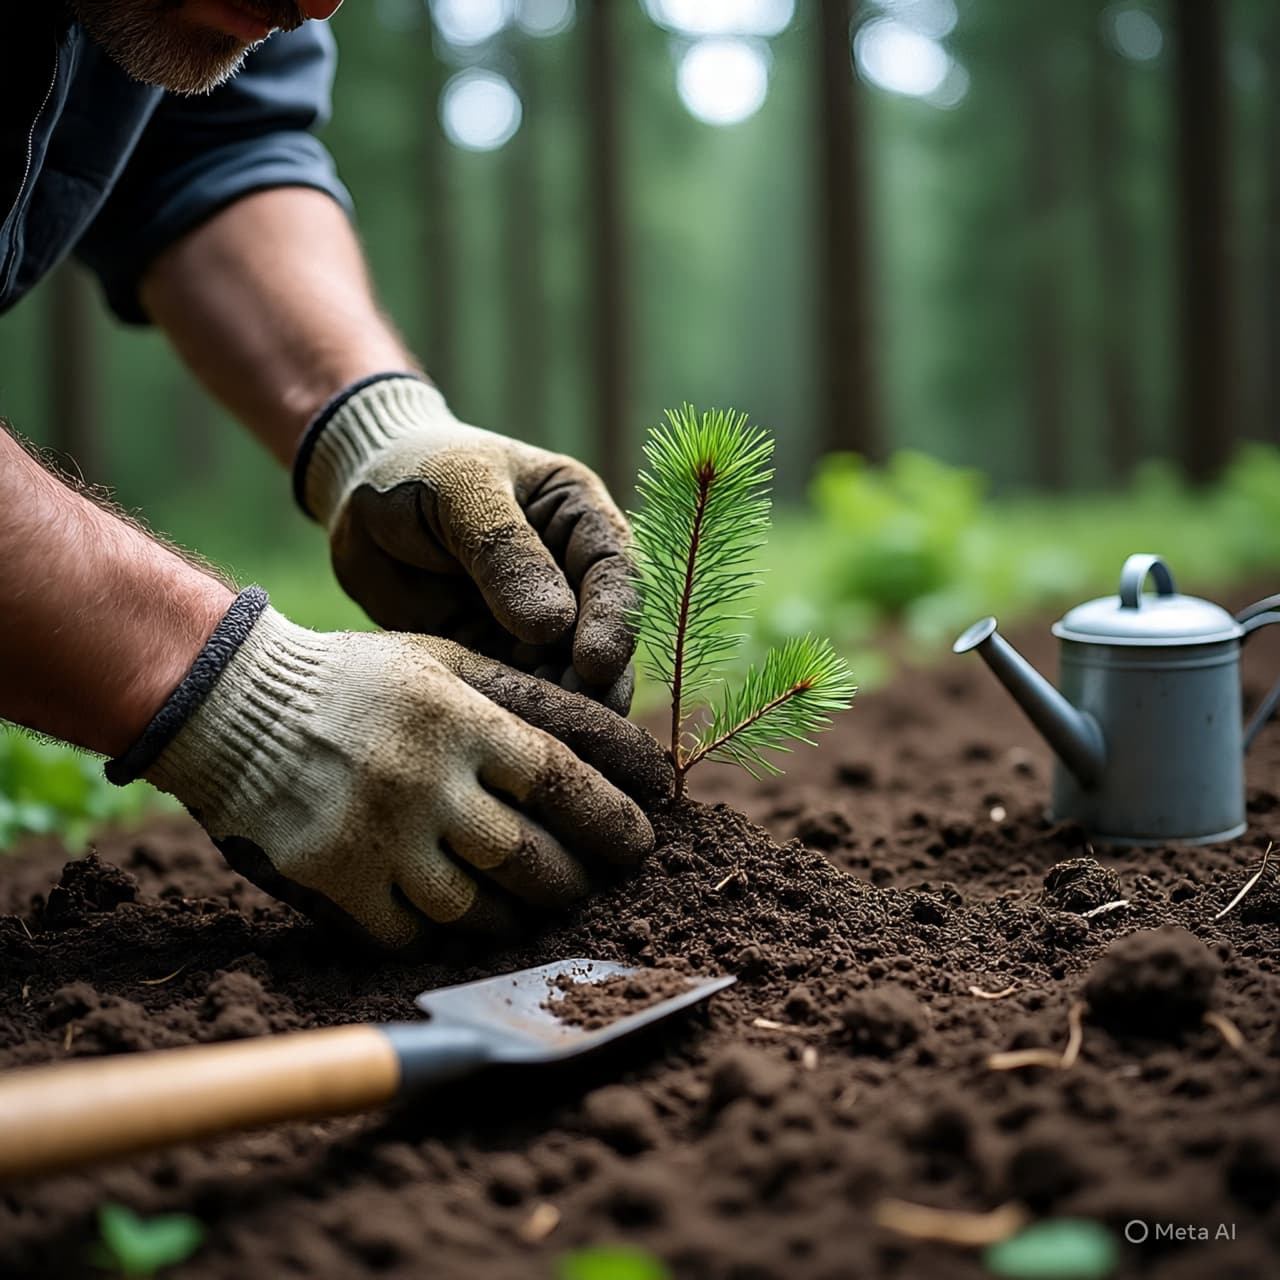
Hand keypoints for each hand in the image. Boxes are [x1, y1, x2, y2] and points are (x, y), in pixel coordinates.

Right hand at [112, 592, 669, 948]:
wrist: (236, 706)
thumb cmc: (362, 682)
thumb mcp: (448, 663)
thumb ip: (531, 702)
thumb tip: (622, 750)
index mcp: (459, 719)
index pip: (561, 779)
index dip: (612, 818)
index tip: (641, 843)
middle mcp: (424, 780)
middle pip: (529, 857)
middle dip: (575, 881)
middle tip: (590, 884)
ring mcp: (377, 835)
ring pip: (477, 908)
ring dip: (520, 916)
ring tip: (537, 909)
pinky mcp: (334, 878)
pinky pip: (412, 932)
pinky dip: (446, 933)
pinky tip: (462, 918)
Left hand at [294, 376, 637, 711]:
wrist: (357, 496)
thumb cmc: (417, 469)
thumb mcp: (461, 489)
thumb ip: (503, 551)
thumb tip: (553, 626)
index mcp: (580, 519)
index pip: (614, 573)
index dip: (615, 621)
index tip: (596, 663)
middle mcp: (572, 576)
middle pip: (601, 636)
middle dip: (596, 682)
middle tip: (584, 720)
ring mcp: (538, 622)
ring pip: (565, 674)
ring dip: (560, 707)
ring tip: (546, 738)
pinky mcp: (499, 655)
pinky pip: (515, 691)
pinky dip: (516, 715)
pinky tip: (507, 736)